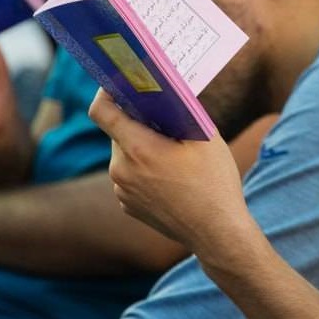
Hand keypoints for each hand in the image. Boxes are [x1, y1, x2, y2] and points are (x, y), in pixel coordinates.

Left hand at [89, 90, 249, 253]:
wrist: (217, 232)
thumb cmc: (214, 182)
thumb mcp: (205, 136)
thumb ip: (180, 111)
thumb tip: (165, 92)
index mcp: (138, 149)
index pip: (102, 112)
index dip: (106, 93)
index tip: (119, 85)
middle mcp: (121, 170)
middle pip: (119, 133)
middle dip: (138, 124)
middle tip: (165, 123)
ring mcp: (122, 191)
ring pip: (125, 156)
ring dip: (142, 149)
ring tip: (174, 156)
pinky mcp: (128, 206)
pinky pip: (129, 178)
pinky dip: (144, 171)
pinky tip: (171, 179)